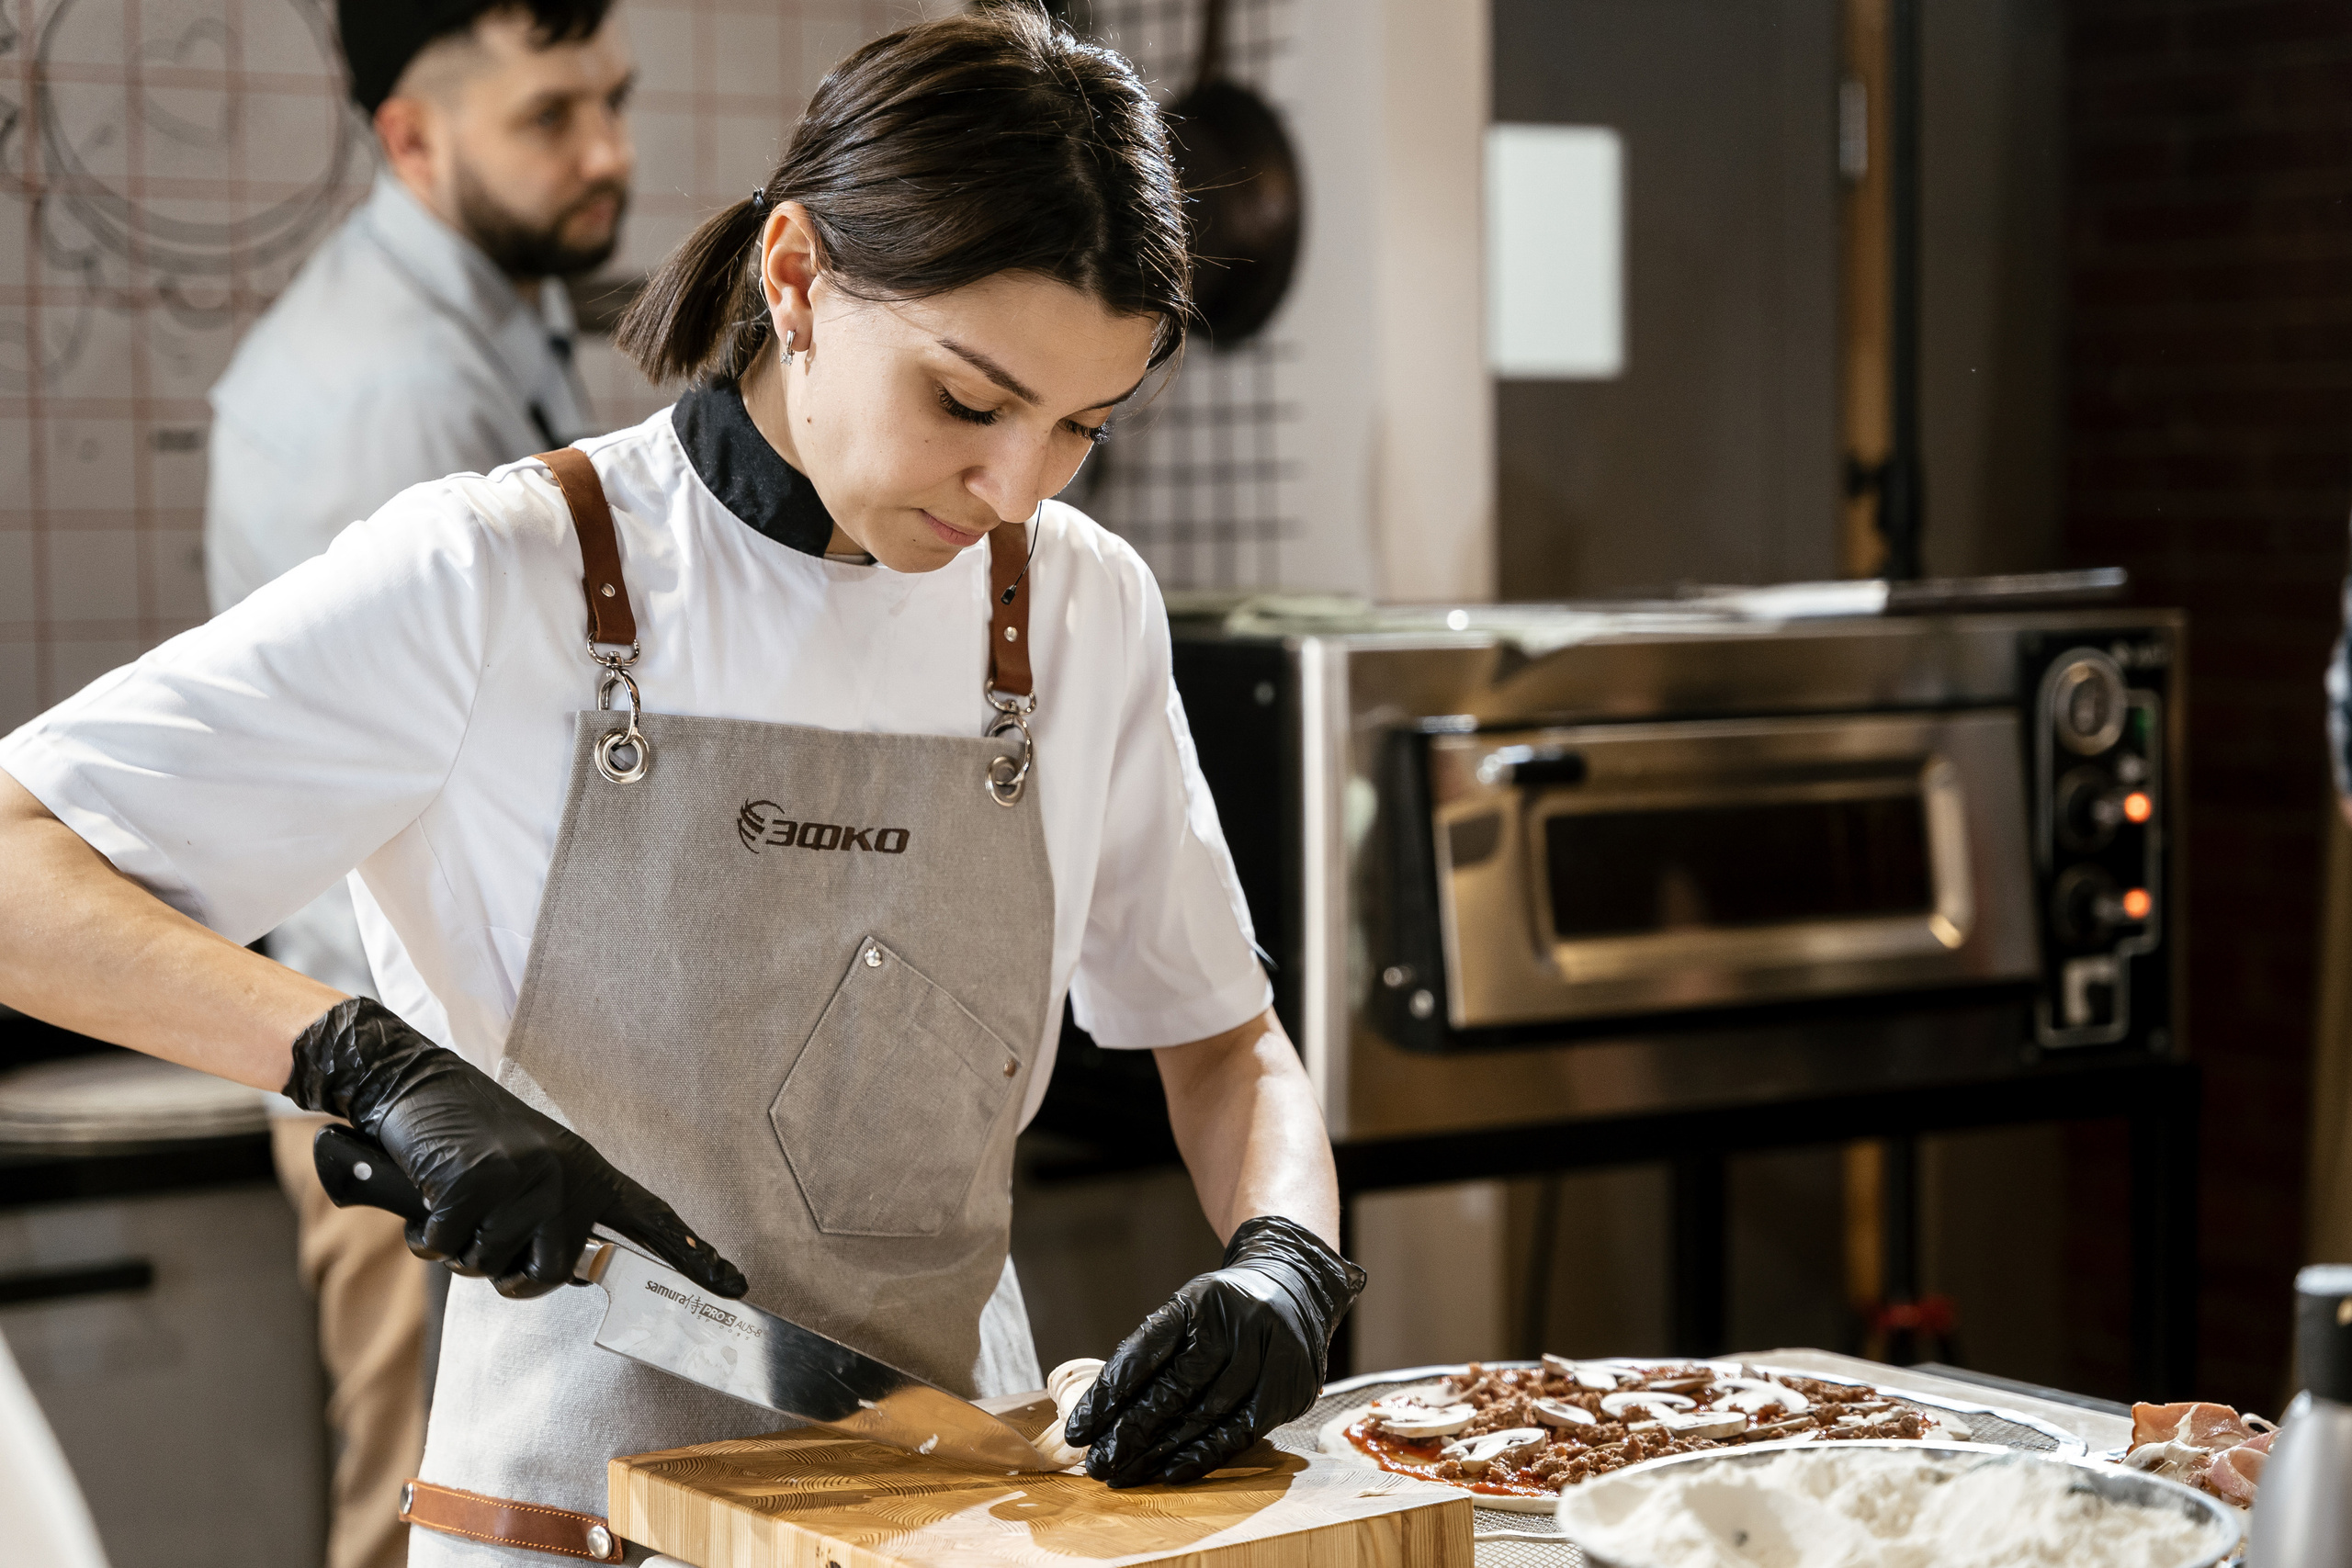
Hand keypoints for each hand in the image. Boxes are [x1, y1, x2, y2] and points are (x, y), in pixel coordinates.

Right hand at [284, 997, 746, 1300]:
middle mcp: (566, 1173)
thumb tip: (573, 1275)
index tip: (736, 1285)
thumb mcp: (527, 1171)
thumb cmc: (466, 1136)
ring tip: (454, 1198)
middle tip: (481, 1229)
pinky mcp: (475, 1182)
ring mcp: (523, 1176)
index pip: (652, 1217)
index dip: (693, 1256)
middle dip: (506, 1272)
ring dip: (459, 1247)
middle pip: (551, 1275)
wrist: (413, 1082)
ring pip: (490, 1267)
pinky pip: (445, 1251)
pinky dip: (425, 1236)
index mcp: (586, 1169)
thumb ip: (555, 1217)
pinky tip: (429, 1194)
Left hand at [1066, 1215, 1365, 1486]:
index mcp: (1197, 1301)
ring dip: (1159, 1453)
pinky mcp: (1288, 1387)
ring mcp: (1266, 1355)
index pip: (1143, 1352)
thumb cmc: (1224, 1313)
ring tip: (1125, 1475)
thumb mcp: (1187, 1311)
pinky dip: (1202, 1457)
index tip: (1078, 1431)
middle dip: (1129, 1433)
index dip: (1107, 1395)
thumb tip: (1101, 1414)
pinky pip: (1239, 1433)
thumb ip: (1151, 1353)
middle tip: (1097, 1464)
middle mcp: (1234, 1324)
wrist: (1296, 1288)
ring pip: (1204, 1416)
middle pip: (1173, 1389)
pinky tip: (1170, 1473)